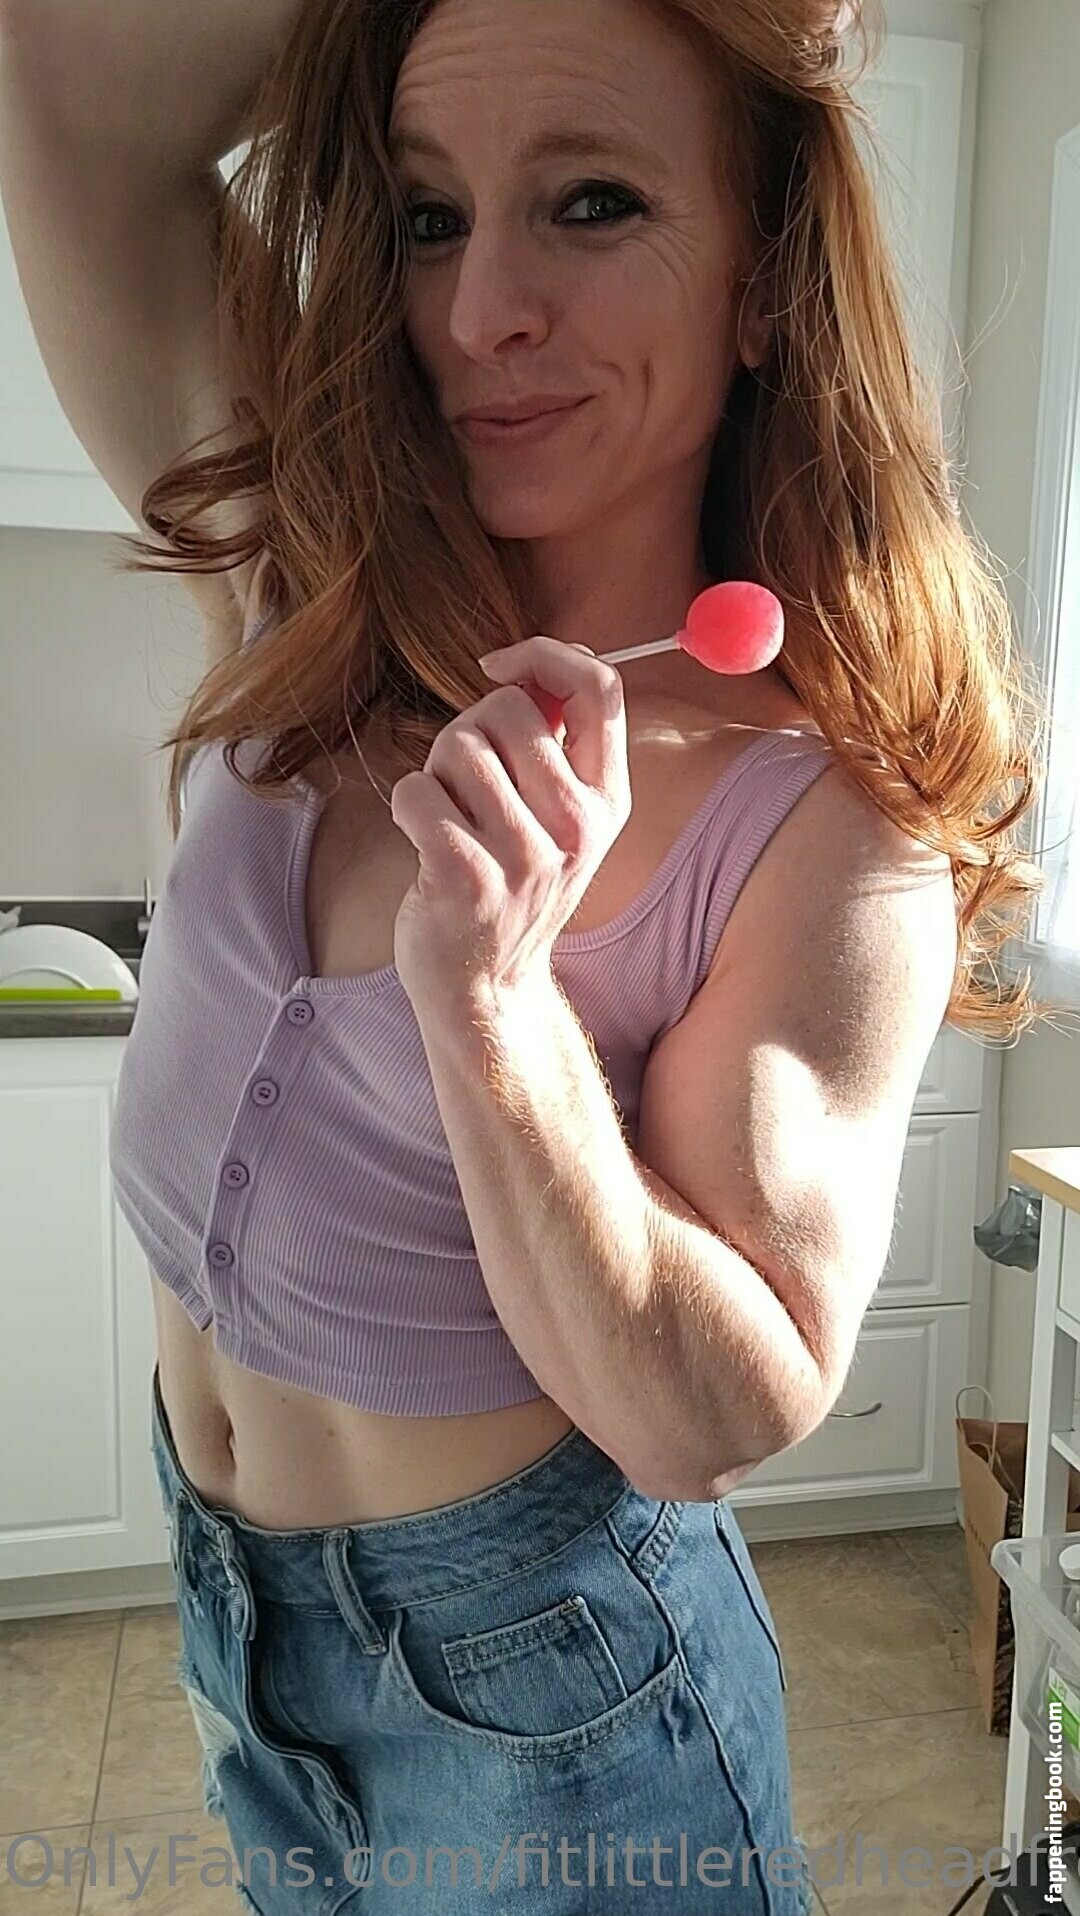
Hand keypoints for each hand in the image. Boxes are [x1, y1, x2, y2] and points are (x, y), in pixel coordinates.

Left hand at [389, 636, 631, 1009]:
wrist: (487, 989)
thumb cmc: (509, 888)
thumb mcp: (556, 820)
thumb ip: (552, 746)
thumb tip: (528, 665)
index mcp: (607, 802)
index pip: (601, 689)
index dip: (546, 655)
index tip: (500, 666)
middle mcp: (578, 828)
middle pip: (508, 709)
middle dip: (468, 731)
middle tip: (464, 786)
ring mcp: (526, 857)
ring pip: (457, 746)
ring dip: (435, 774)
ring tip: (449, 821)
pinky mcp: (468, 878)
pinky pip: (416, 791)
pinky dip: (406, 805)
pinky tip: (424, 843)